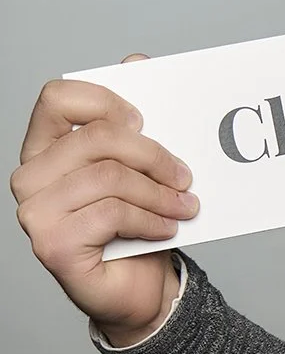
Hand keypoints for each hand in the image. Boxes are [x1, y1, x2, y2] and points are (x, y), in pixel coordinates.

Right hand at [12, 56, 196, 343]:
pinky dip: (151, 219)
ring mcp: (35, 213)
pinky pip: (112, 214)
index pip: (58, 97)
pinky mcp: (53, 245)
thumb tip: (139, 63)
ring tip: (185, 206)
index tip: (145, 121)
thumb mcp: (140, 168)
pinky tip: (167, 228)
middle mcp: (30, 178)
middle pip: (95, 138)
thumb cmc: (135, 225)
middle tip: (185, 175)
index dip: (106, 101)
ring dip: (159, 193)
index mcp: (44, 148)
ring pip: (109, 178)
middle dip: (153, 155)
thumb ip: (134, 120)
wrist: (138, 290)